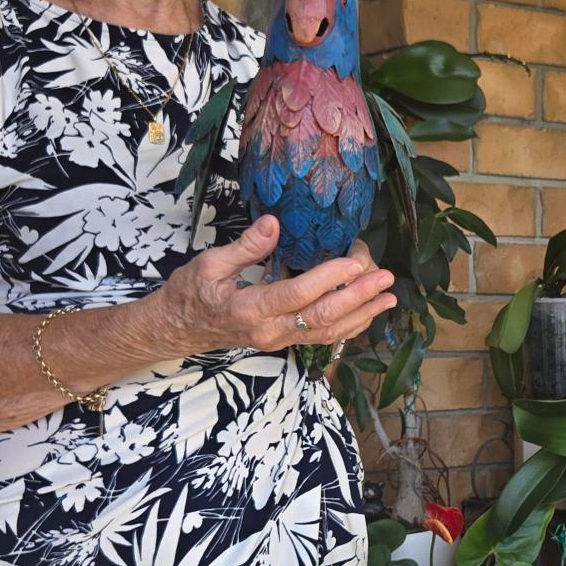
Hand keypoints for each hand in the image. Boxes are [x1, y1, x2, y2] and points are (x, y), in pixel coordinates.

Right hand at [154, 215, 395, 355]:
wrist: (177, 329)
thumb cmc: (190, 293)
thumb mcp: (208, 264)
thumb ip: (245, 246)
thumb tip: (275, 223)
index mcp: (249, 309)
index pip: (297, 294)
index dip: (330, 278)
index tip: (355, 261)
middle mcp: (269, 331)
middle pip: (321, 317)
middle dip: (358, 297)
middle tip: (385, 279)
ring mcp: (278, 341)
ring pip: (327, 332)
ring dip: (361, 315)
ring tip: (389, 297)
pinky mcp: (283, 342)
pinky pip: (321, 336)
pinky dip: (349, 325)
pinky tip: (368, 312)